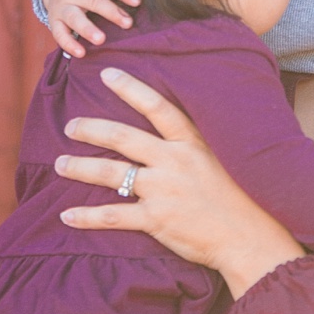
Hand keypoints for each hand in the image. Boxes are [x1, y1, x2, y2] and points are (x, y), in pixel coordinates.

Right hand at [42, 0, 139, 57]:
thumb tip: (140, 3)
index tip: (137, 2)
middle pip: (93, 0)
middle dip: (110, 12)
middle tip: (127, 23)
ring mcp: (62, 6)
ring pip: (74, 17)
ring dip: (87, 28)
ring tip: (100, 40)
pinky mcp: (53, 20)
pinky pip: (59, 33)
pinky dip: (69, 44)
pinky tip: (81, 53)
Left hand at [53, 67, 301, 294]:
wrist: (253, 239)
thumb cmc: (245, 200)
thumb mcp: (228, 160)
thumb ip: (199, 145)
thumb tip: (179, 132)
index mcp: (193, 143)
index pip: (158, 107)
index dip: (131, 88)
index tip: (107, 74)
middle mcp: (175, 161)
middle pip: (122, 137)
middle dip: (91, 128)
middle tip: (70, 126)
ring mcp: (164, 190)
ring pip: (111, 173)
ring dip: (80, 167)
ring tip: (60, 165)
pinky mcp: (157, 220)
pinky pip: (112, 216)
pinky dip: (86, 217)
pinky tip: (66, 216)